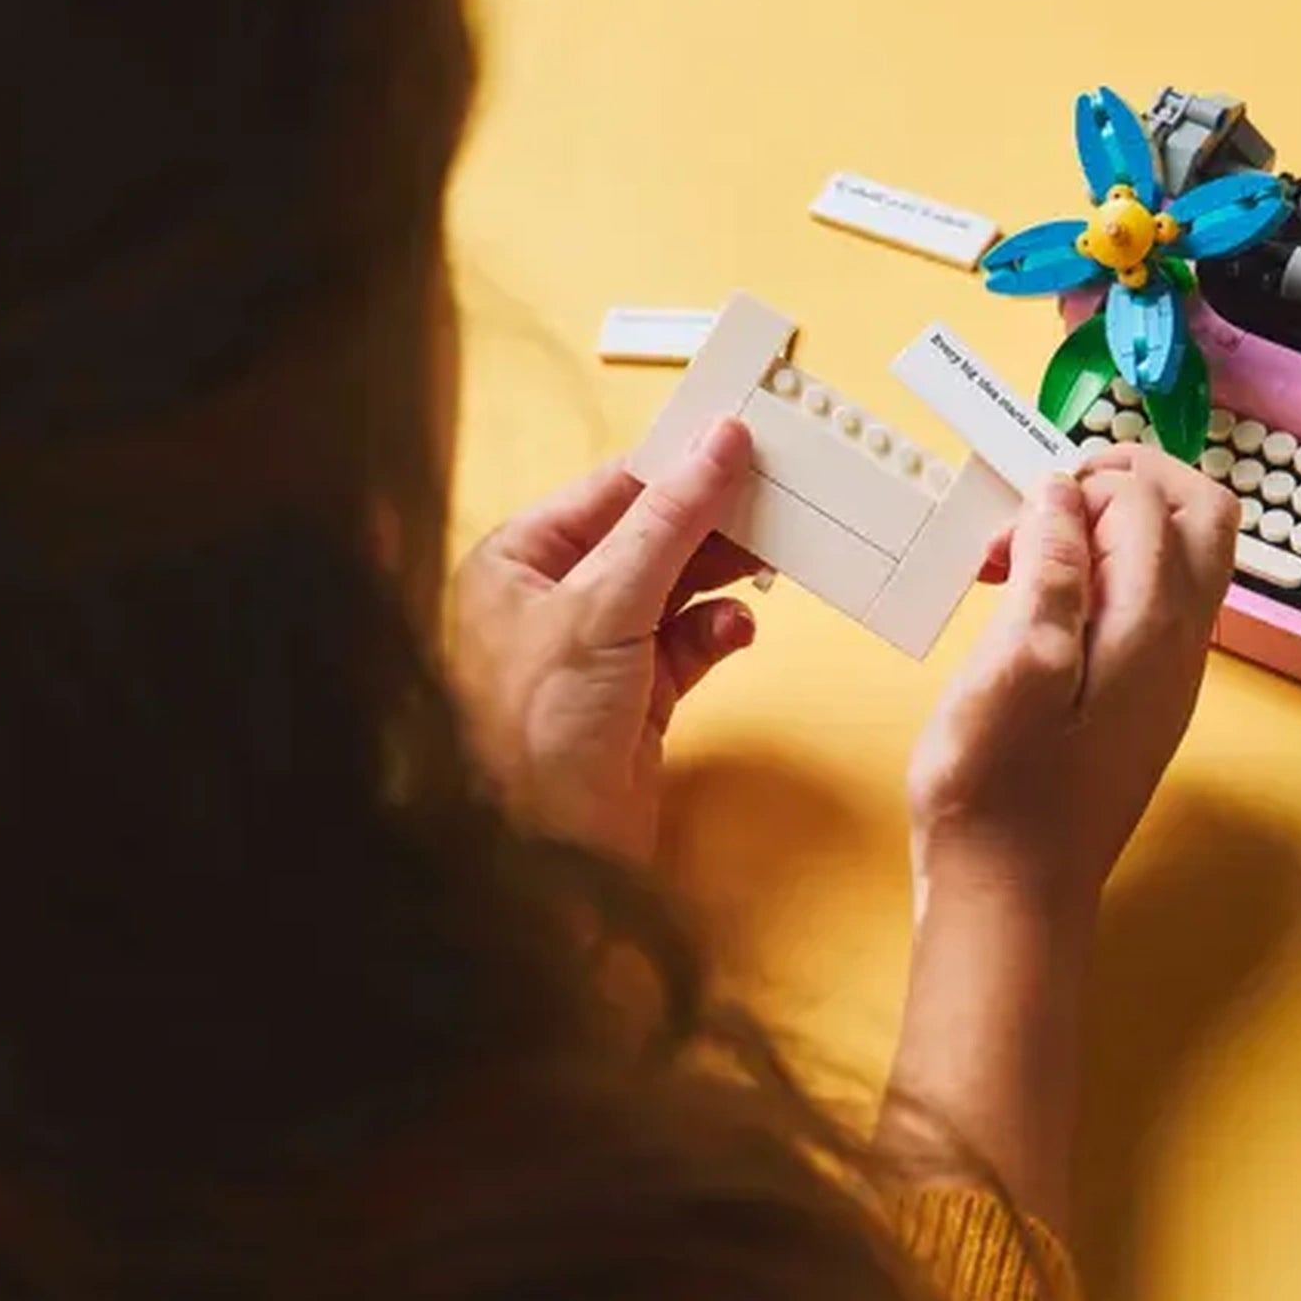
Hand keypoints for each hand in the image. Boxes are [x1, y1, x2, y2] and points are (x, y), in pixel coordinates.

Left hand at [449, 418, 763, 860]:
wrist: (543, 858)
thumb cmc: (534, 733)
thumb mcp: (604, 606)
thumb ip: (669, 522)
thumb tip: (718, 446)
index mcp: (519, 561)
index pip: (613, 489)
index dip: (680, 465)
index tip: (746, 442)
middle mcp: (552, 600)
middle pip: (652, 536)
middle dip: (714, 523)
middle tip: (781, 500)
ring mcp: (597, 652)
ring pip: (678, 590)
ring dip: (725, 577)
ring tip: (775, 559)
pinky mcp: (635, 701)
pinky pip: (689, 646)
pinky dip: (718, 634)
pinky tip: (737, 630)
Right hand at [905, 443, 1234, 923]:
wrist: (1011, 900)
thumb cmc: (996, 793)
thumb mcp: (1010, 667)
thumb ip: (1049, 572)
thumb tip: (1063, 496)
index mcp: (1153, 628)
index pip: (1146, 503)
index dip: (1076, 487)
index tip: (1008, 525)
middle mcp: (1181, 646)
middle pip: (1199, 517)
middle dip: (1125, 484)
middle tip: (1043, 506)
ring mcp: (1168, 678)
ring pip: (1178, 561)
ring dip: (1110, 532)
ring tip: (1023, 563)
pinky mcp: (1142, 705)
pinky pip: (1149, 609)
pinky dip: (1104, 581)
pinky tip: (1037, 615)